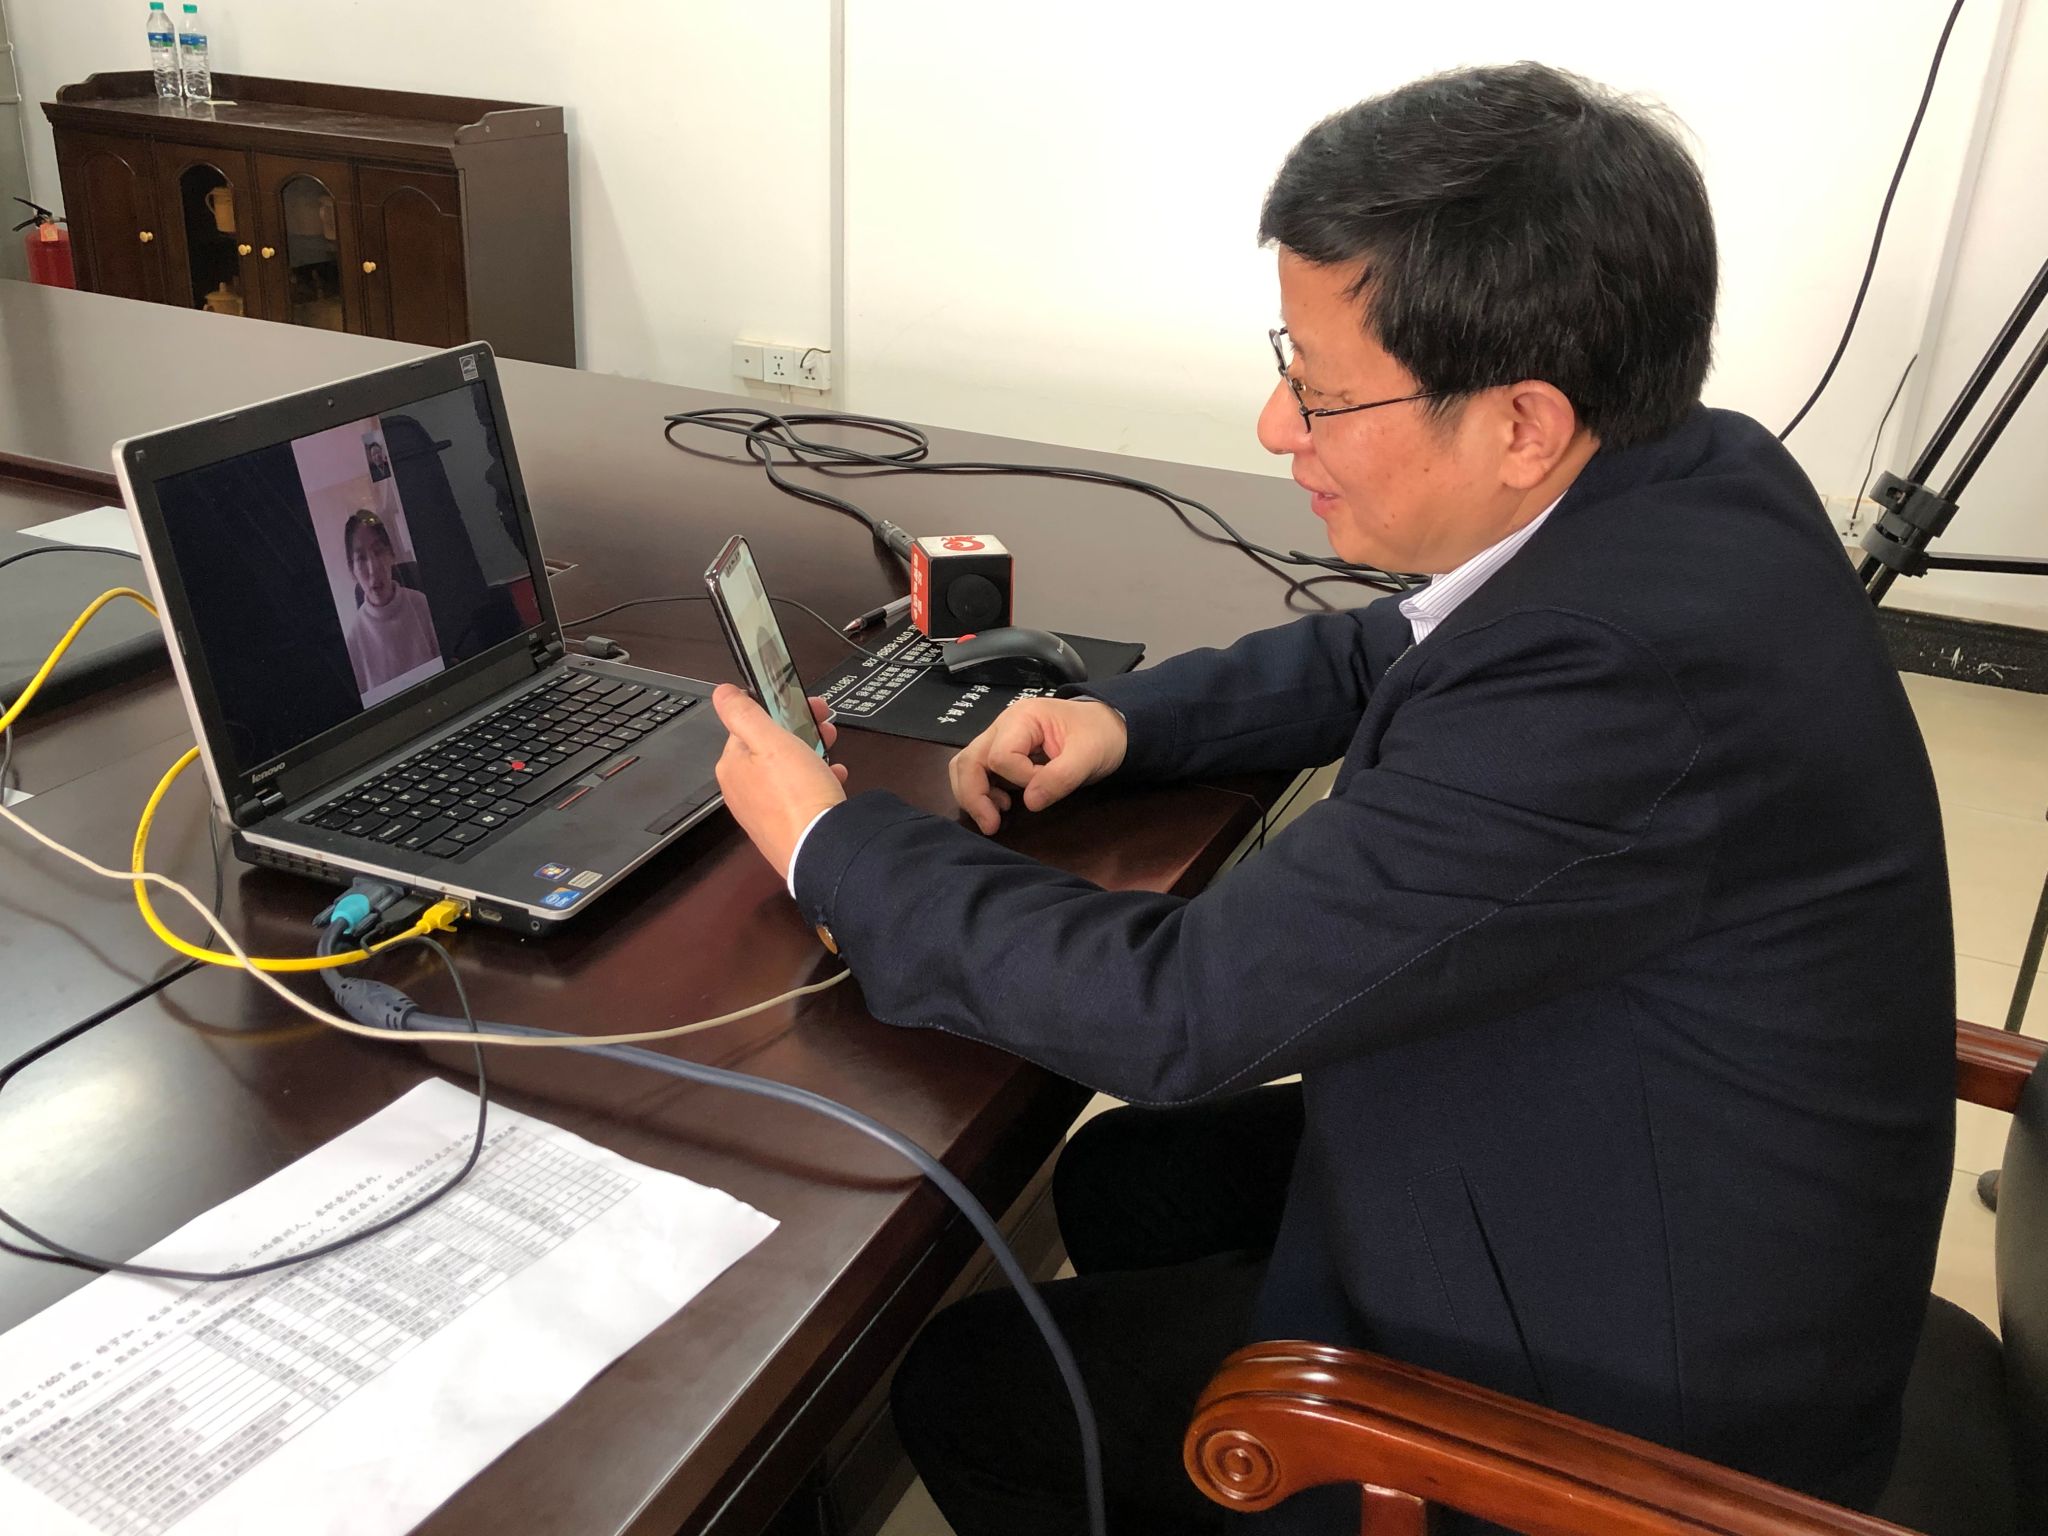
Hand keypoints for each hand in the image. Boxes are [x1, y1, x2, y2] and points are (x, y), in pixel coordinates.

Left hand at [712, 685, 848, 881]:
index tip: (804, 704)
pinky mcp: (785, 826)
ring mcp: (763, 811)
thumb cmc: (796, 796)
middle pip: (770, 748)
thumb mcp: (770, 741)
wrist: (820, 849)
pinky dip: (816, 782)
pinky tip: (832, 778)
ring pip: (787, 771)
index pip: (748, 726)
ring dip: (810, 755)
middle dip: (799, 731)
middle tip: (824, 725)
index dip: (778, 710)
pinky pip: (800, 795)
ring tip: (831, 749)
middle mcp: (742, 791)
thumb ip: (743, 713)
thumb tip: (722, 693)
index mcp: (732, 766)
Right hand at [948, 697, 1126, 834]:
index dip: (1021, 779)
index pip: (1001, 756)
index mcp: (1022, 718)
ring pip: (965, 766)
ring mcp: (1000, 740)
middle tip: (991, 825)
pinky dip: (982, 792)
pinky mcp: (1003, 755)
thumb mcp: (1089, 755)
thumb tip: (1029, 802)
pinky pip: (979, 773)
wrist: (1109, 728)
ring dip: (973, 795)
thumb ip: (1061, 777)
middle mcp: (1003, 726)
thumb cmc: (1100, 735)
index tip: (1049, 784)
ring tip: (995, 817)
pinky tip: (1002, 805)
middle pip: (968, 760)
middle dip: (974, 795)